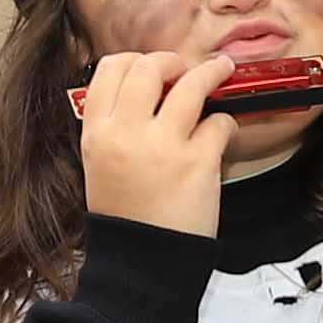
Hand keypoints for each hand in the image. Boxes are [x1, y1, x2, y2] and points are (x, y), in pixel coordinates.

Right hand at [78, 50, 231, 236]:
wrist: (144, 262)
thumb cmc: (126, 216)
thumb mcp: (99, 166)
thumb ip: (115, 127)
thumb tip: (145, 92)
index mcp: (97, 133)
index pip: (110, 69)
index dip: (134, 60)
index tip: (150, 68)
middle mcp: (127, 133)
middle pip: (148, 68)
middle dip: (170, 61)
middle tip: (183, 70)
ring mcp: (164, 145)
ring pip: (190, 84)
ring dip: (211, 73)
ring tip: (221, 71)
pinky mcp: (198, 161)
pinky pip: (219, 122)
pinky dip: (225, 123)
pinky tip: (222, 132)